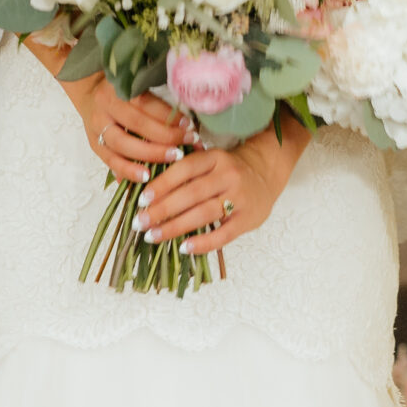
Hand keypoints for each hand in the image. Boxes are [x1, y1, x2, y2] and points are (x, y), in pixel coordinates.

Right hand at [70, 79, 191, 182]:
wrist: (89, 94)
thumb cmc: (121, 93)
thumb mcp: (136, 89)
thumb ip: (157, 104)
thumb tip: (188, 124)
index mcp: (118, 89)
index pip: (146, 103)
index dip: (169, 116)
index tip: (189, 126)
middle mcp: (105, 107)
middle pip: (136, 124)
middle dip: (164, 137)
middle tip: (186, 144)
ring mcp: (97, 127)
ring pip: (123, 145)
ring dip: (150, 155)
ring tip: (172, 160)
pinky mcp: (94, 145)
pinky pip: (110, 161)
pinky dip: (128, 171)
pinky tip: (145, 177)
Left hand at [137, 125, 297, 255]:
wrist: (266, 175)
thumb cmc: (228, 170)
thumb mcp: (211, 161)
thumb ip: (186, 170)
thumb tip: (147, 188)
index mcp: (215, 158)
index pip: (185, 169)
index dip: (162, 184)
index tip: (142, 199)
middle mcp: (228, 175)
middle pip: (191, 194)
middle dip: (162, 209)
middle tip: (140, 222)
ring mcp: (239, 198)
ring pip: (203, 214)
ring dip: (175, 227)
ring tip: (153, 236)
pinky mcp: (247, 219)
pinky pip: (223, 234)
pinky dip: (203, 243)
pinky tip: (184, 248)